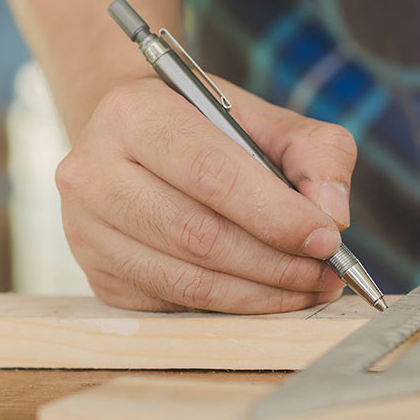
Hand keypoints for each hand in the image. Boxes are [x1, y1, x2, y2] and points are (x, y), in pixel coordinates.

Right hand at [57, 76, 354, 312]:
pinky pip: (175, 303)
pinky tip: (268, 294)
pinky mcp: (98, 276)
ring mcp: (86, 230)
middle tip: (326, 271)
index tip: (327, 238)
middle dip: (276, 262)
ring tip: (308, 286)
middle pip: (199, 235)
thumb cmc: (205, 129)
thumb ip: (315, 152)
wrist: (132, 139)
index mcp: (133, 113)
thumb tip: (333, 214)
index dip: (275, 213)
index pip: (211, 173)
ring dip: (261, 293)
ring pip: (188, 280)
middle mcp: (93, 171)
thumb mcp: (264, 119)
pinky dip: (232, 306)